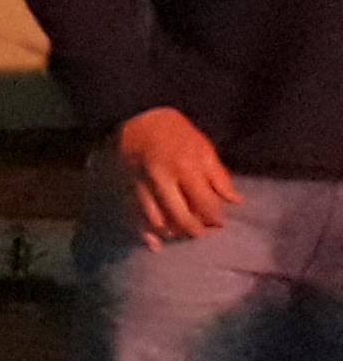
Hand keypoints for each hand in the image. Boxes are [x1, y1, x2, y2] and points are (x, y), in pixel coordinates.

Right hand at [115, 107, 238, 242]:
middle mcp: (162, 180)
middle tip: (201, 234)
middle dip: (193, 230)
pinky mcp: (126, 187)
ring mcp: (141, 185)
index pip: (204, 204)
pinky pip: (134, 215)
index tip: (219, 223)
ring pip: (156, 219)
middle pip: (180, 216)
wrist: (135, 115)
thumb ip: (219, 176)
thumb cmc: (175, 132)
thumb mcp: (203, 148)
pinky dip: (144, 233)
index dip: (214, 217)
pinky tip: (153, 245)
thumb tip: (235, 201)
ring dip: (171, 232)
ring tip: (180, 234)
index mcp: (186, 168)